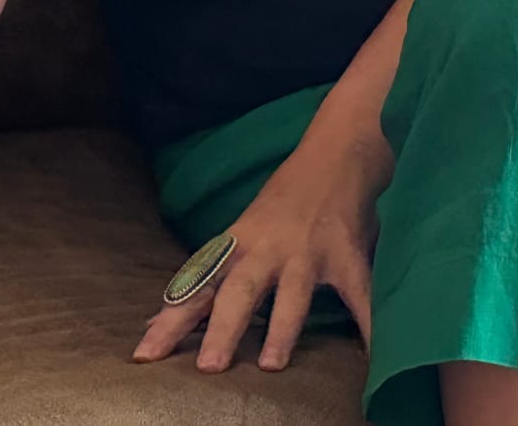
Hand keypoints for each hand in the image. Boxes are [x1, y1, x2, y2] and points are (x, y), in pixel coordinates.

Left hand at [131, 138, 379, 373]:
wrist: (336, 152)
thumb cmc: (284, 198)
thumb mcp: (242, 232)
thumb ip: (209, 275)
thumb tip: (161, 315)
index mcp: (238, 244)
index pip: (197, 284)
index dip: (171, 318)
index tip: (145, 353)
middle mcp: (268, 248)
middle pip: (239, 291)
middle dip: (223, 327)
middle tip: (209, 365)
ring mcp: (308, 252)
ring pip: (291, 296)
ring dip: (280, 330)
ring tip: (270, 365)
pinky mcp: (347, 254)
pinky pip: (360, 296)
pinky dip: (369, 328)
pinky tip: (372, 359)